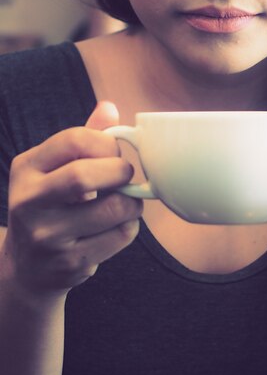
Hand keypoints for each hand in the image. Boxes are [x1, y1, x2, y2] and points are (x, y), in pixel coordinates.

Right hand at [3, 102, 142, 295]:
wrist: (27, 267)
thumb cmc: (49, 208)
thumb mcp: (53, 170)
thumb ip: (81, 140)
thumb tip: (110, 107)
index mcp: (26, 169)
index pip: (73, 141)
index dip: (106, 143)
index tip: (114, 153)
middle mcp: (30, 201)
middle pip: (85, 176)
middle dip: (120, 171)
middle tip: (126, 176)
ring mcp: (48, 236)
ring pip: (113, 209)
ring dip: (132, 203)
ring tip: (126, 202)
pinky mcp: (70, 262)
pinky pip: (120, 236)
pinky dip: (130, 226)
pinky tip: (118, 225)